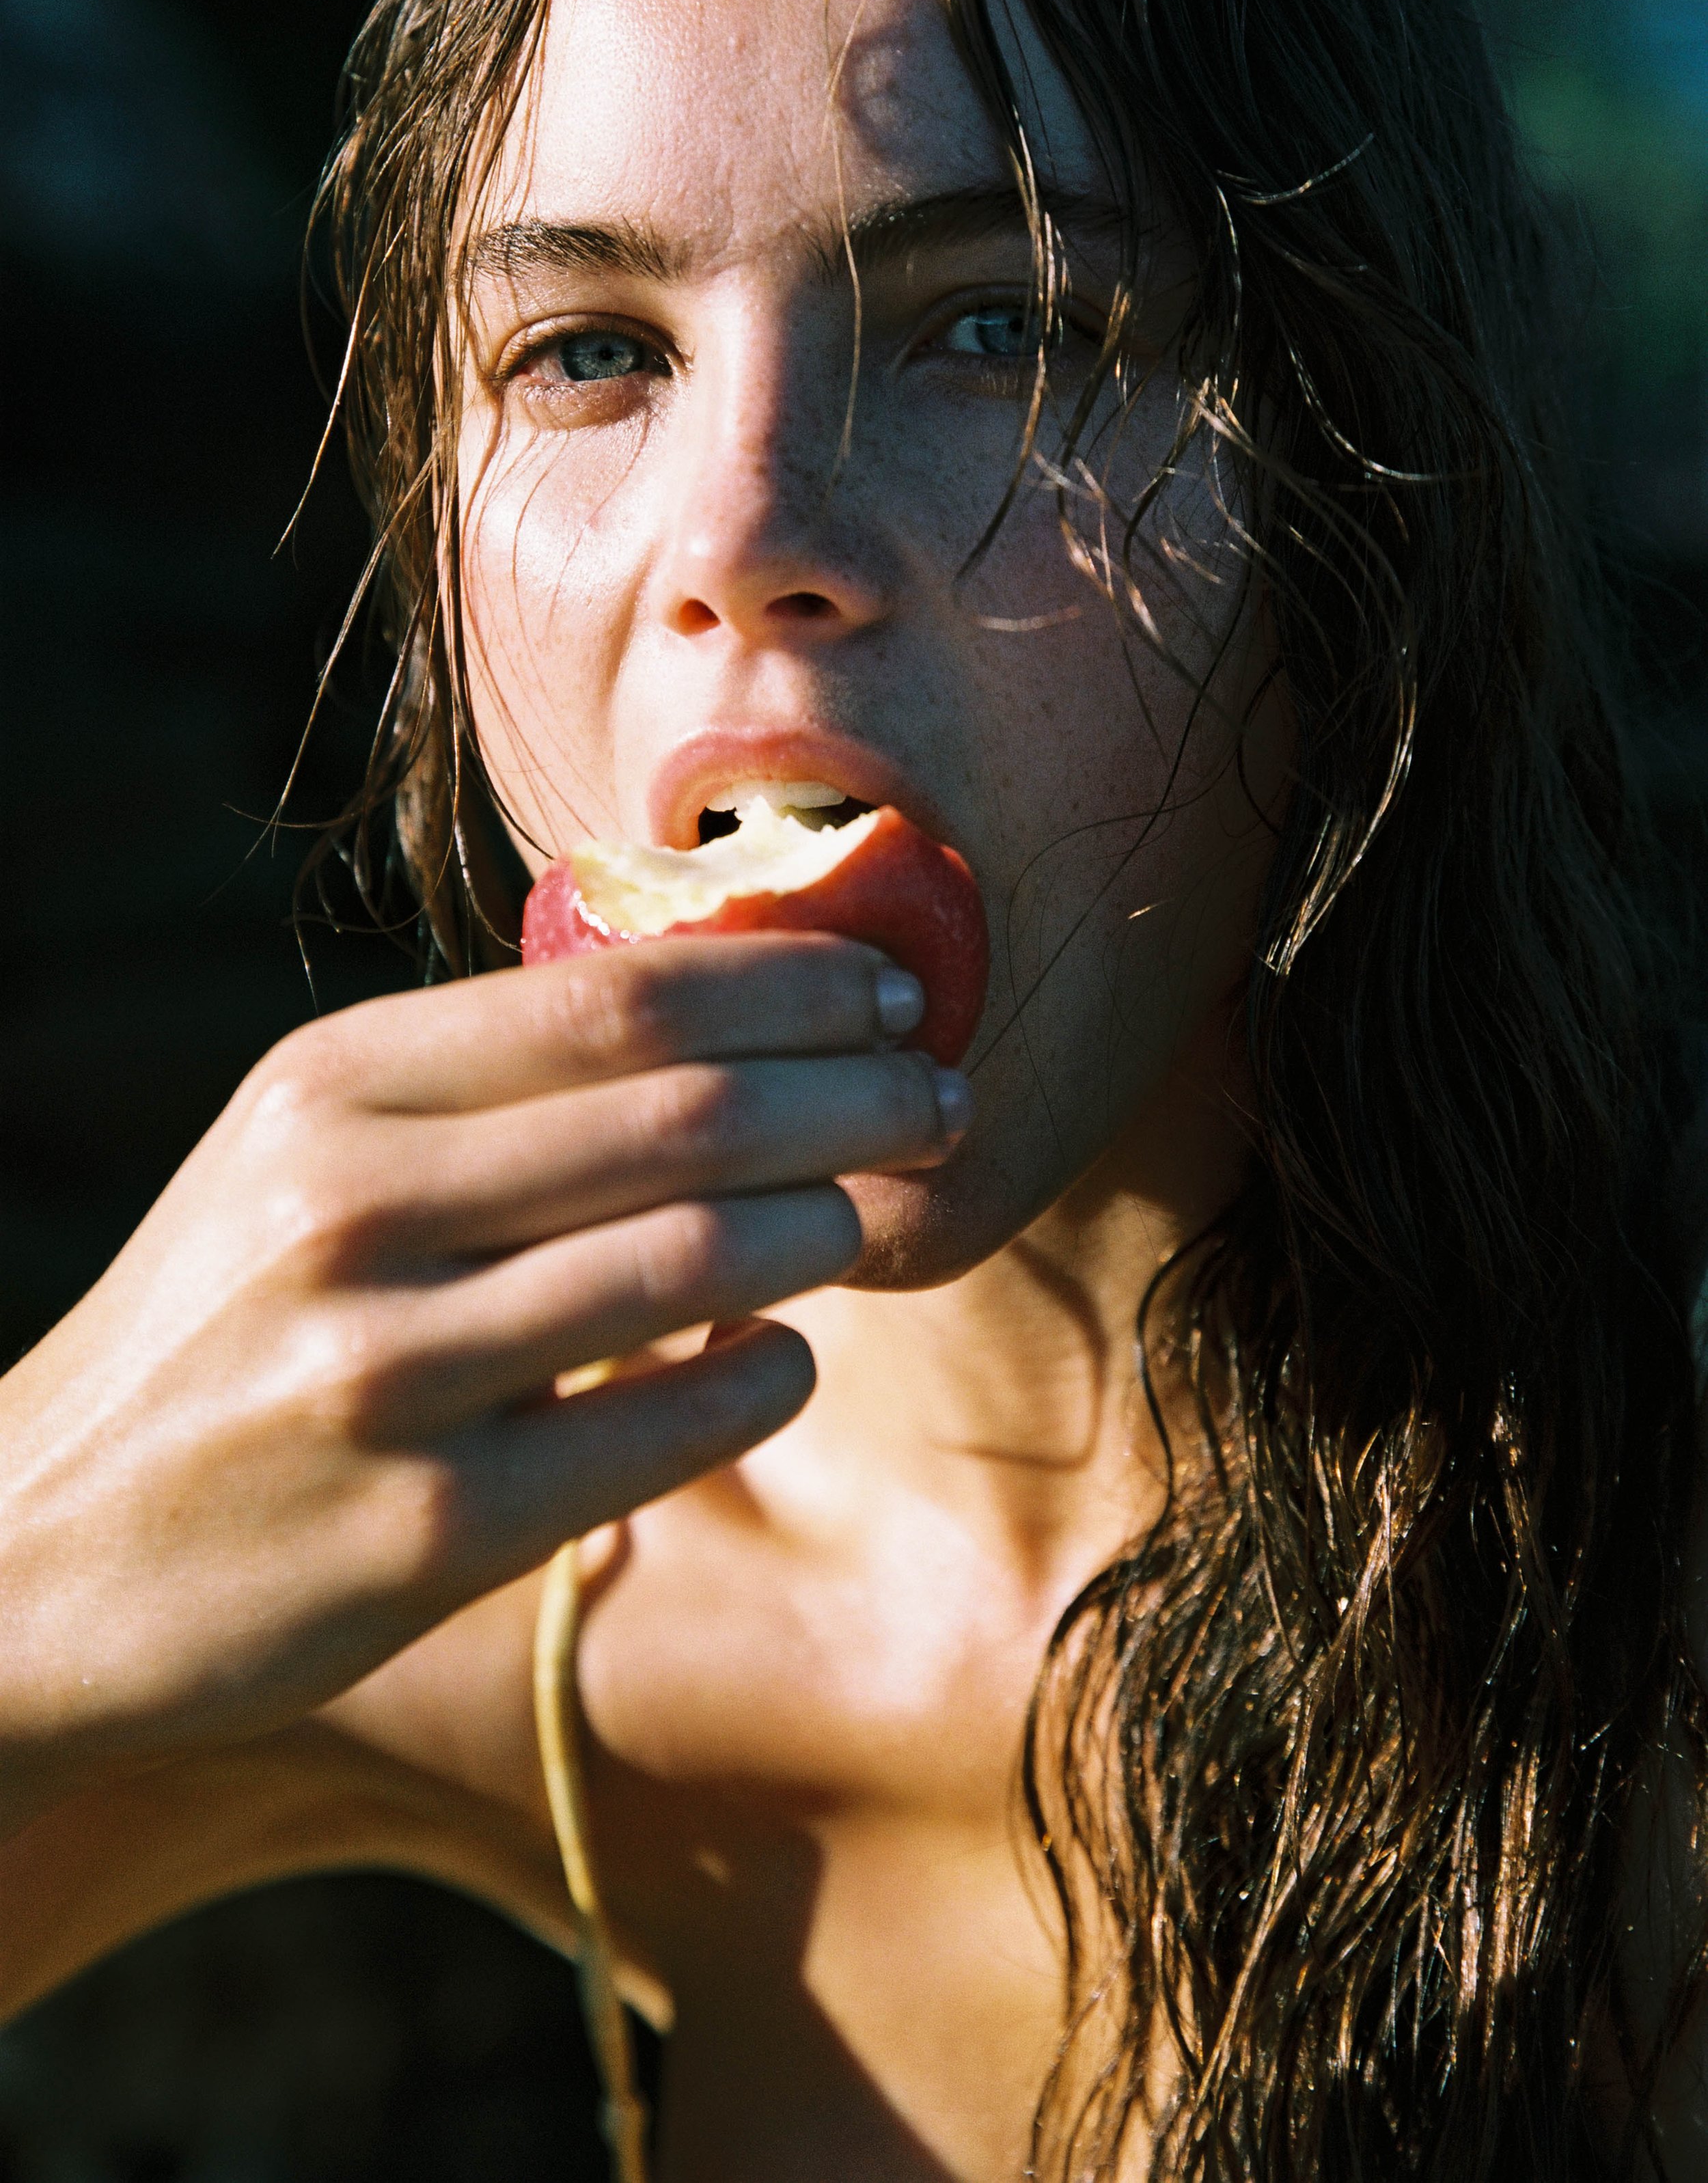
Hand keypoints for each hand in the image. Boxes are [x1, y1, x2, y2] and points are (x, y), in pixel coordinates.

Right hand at [0, 937, 963, 1834]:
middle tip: (941, 1101)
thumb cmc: (221, 1329)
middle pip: (689, 1113)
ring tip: (879, 1215)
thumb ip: (482, 1088)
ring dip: (830, 1226)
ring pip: (696, 1260)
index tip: (891, 989)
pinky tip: (786, 1355)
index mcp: (333, 1089)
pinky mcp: (421, 1532)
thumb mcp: (304, 1157)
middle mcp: (352, 1208)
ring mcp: (385, 1373)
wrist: (34, 1555)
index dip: (795, 982)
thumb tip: (724, 1023)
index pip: (625, 995)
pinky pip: (660, 1433)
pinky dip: (760, 1377)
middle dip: (858, 1096)